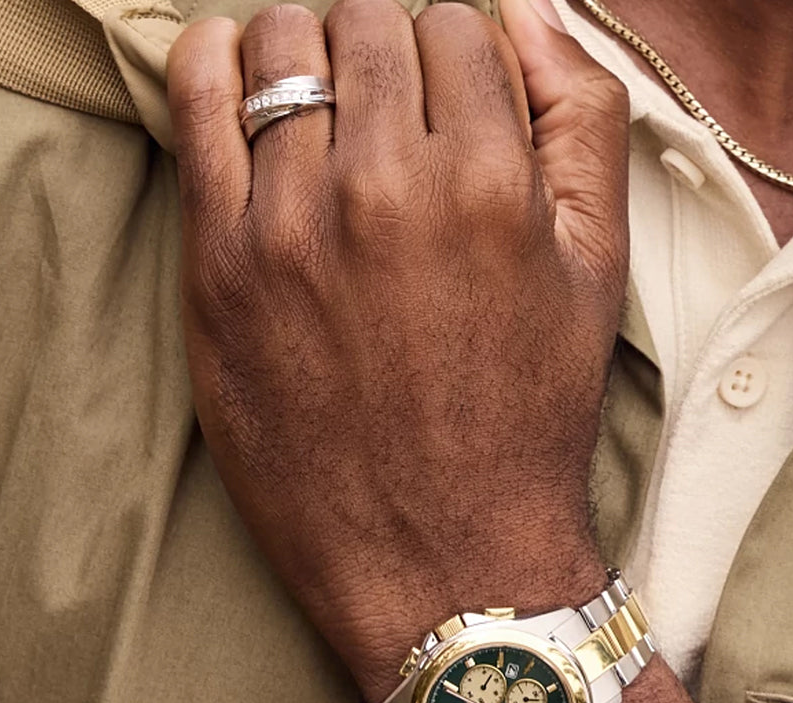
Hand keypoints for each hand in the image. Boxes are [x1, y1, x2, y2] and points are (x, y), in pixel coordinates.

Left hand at [167, 0, 629, 701]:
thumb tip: (532, 13)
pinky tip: (243, 94)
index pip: (459, 28)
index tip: (453, 112)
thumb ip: (582, 128)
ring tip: (327, 118)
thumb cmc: (524, 426)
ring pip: (281, 45)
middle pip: (370, 24)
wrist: (447, 557)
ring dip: (309, 58)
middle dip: (389, 57)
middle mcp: (383, 190)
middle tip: (394, 123)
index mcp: (488, 186)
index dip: (461, 64)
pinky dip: (217, 69)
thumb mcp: (596, 279)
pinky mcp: (219, 268)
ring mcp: (289, 227)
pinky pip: (196, 100)